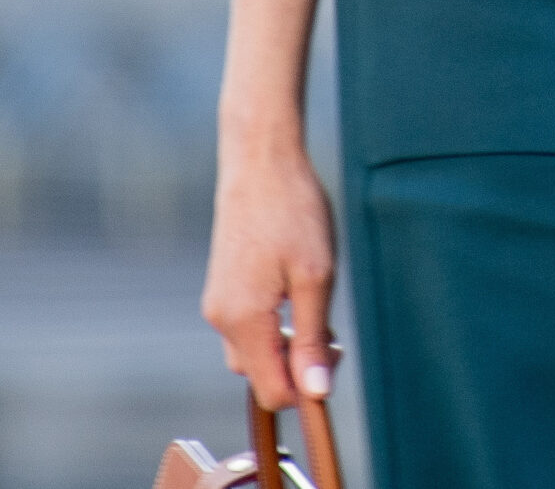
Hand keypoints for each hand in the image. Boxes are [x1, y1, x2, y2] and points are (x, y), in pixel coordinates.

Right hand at [203, 131, 339, 411]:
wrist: (261, 162)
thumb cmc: (294, 212)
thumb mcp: (316, 274)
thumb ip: (313, 337)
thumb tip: (315, 392)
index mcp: (244, 321)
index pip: (272, 391)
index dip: (307, 388)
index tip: (336, 353)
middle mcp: (222, 320)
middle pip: (261, 375)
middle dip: (298, 363)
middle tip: (332, 324)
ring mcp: (218, 303)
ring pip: (254, 351)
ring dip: (286, 342)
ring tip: (315, 300)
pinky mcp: (222, 288)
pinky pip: (247, 326)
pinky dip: (273, 323)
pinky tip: (295, 288)